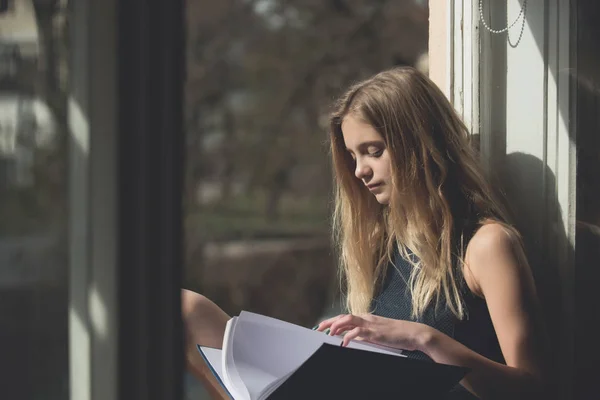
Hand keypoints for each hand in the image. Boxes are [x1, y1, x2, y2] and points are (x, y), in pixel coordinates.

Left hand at [316, 314, 432, 350]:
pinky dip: (348, 337)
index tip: (323, 326)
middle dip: (329, 322)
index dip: (333, 321)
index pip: (345, 317)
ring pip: (347, 320)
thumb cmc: (398, 334)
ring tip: (327, 333)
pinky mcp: (375, 332)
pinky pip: (357, 332)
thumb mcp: (379, 334)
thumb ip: (366, 335)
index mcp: (367, 318)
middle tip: (318, 328)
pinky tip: (343, 343)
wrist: (414, 333)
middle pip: (343, 316)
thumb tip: (353, 339)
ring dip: (335, 326)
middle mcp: (367, 319)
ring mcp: (370, 324)